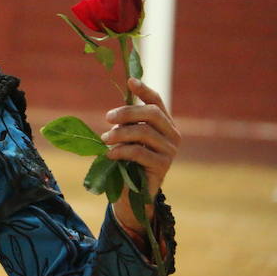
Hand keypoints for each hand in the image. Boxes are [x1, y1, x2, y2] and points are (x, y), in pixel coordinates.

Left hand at [102, 77, 179, 233]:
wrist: (131, 194)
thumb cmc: (126, 161)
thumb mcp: (125, 138)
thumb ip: (125, 123)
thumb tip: (113, 112)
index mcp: (163, 124)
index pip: (157, 102)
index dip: (144, 90)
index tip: (130, 81)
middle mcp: (172, 134)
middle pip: (152, 113)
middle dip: (127, 112)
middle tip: (107, 118)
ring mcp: (170, 151)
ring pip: (144, 132)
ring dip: (120, 134)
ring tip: (104, 139)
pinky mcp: (163, 166)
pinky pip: (140, 152)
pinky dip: (121, 150)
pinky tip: (109, 154)